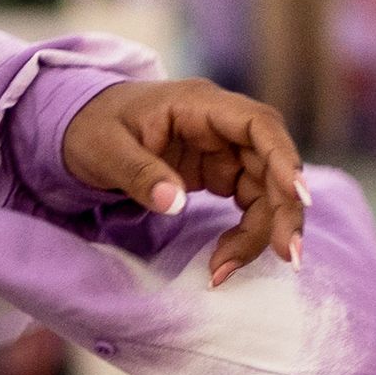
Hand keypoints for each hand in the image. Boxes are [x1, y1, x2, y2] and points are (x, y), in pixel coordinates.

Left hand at [62, 78, 304, 278]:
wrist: (78, 128)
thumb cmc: (91, 127)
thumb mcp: (103, 149)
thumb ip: (139, 173)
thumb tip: (176, 203)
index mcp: (199, 104)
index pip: (259, 124)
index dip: (284, 157)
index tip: (297, 195)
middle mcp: (221, 125)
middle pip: (272, 163)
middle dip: (283, 209)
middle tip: (288, 256)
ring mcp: (223, 150)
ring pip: (266, 189)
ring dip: (262, 230)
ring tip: (225, 271)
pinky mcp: (219, 174)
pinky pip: (248, 203)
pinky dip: (244, 233)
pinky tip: (224, 260)